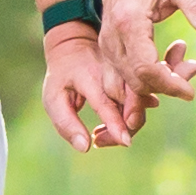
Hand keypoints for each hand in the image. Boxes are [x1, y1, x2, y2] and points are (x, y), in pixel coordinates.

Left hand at [38, 18, 140, 150]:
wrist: (75, 46)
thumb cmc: (62, 76)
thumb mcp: (53, 98)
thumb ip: (66, 123)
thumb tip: (85, 147)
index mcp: (90, 76)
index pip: (106, 101)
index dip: (116, 122)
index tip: (124, 141)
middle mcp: (113, 74)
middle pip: (131, 107)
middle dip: (122, 130)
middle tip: (97, 140)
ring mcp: (127, 75)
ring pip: (139, 107)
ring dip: (126, 126)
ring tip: (100, 134)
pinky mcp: (135, 80)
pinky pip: (142, 102)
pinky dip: (131, 118)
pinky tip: (114, 124)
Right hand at [100, 0, 195, 112]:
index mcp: (128, 24)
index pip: (145, 71)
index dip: (169, 85)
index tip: (191, 91)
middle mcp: (112, 38)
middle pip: (136, 83)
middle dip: (167, 85)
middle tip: (193, 66)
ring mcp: (106, 44)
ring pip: (127, 84)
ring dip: (156, 84)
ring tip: (180, 59)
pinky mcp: (108, 46)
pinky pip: (122, 76)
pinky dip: (145, 78)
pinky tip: (166, 60)